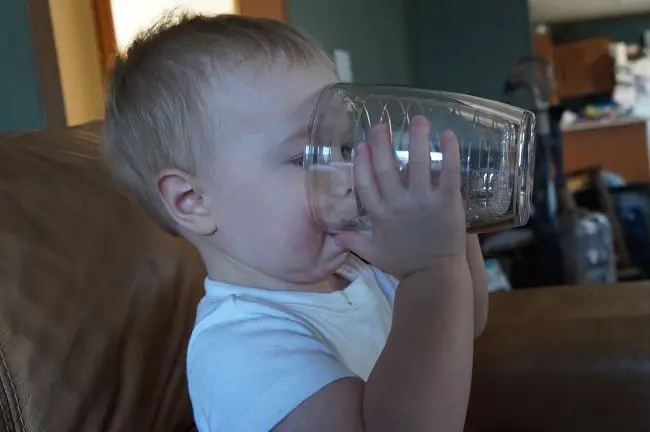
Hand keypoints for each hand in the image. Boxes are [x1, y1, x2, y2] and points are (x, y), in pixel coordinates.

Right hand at [335, 116, 465, 277]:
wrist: (434, 276)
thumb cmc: (404, 264)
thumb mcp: (374, 254)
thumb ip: (354, 241)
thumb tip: (335, 234)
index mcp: (380, 214)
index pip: (365, 183)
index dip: (362, 163)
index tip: (360, 144)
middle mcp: (398, 203)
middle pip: (386, 169)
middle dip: (382, 144)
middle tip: (382, 124)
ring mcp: (423, 201)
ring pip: (417, 165)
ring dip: (417, 140)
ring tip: (419, 119)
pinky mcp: (447, 202)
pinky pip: (447, 174)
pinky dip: (449, 154)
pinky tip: (448, 135)